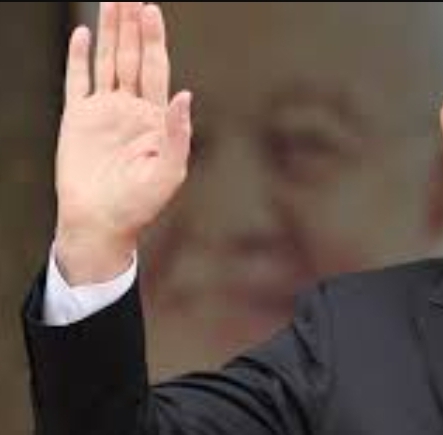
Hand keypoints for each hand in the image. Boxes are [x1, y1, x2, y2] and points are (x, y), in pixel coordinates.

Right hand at [54, 2, 191, 284]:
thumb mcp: (169, 170)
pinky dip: (77, 57)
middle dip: (131, 26)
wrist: (101, 222)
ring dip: (108, 32)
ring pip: (105, 61)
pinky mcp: (76, 119)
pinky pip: (77, 81)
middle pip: (131, 57)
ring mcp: (103, 111)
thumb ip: (178, 133)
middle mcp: (130, 108)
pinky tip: (82, 34)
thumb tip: (185, 94)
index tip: (151, 10)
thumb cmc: (141, 203)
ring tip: (111, 1)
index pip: (155, 69)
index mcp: (155, 117)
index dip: (153, 39)